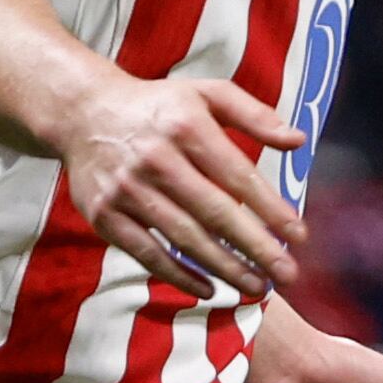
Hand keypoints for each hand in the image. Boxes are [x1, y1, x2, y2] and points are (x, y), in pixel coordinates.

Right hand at [60, 74, 306, 298]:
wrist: (83, 113)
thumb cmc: (159, 106)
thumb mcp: (207, 93)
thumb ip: (254, 114)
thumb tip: (298, 141)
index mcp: (187, 127)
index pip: (238, 176)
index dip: (271, 209)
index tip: (299, 236)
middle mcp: (157, 159)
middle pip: (215, 213)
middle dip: (256, 247)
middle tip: (287, 273)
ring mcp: (128, 190)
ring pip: (184, 238)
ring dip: (225, 267)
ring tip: (256, 285)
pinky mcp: (105, 215)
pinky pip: (147, 253)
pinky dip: (179, 275)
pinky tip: (209, 289)